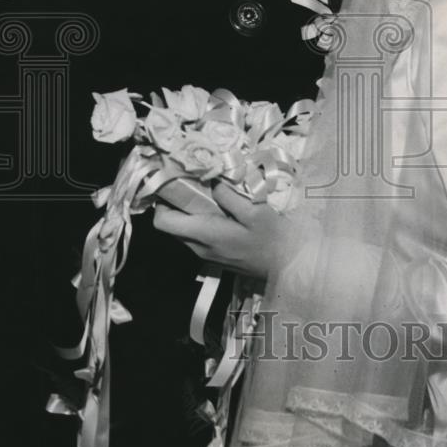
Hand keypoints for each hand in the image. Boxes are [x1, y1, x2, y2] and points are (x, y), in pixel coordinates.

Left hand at [153, 181, 285, 279]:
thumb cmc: (271, 237)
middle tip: (191, 183)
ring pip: (182, 232)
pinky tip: (218, 211)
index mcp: (205, 234)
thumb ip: (229, 196)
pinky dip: (198, 223)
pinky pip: (195, 237)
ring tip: (205, 194)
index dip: (161, 202)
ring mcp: (205, 254)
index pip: (163, 222)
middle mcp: (198, 247)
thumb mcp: (255, 211)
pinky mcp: (214, 256)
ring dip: (187, 214)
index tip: (174, 184)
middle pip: (170, 226)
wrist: (285, 265)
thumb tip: (212, 181)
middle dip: (174, 204)